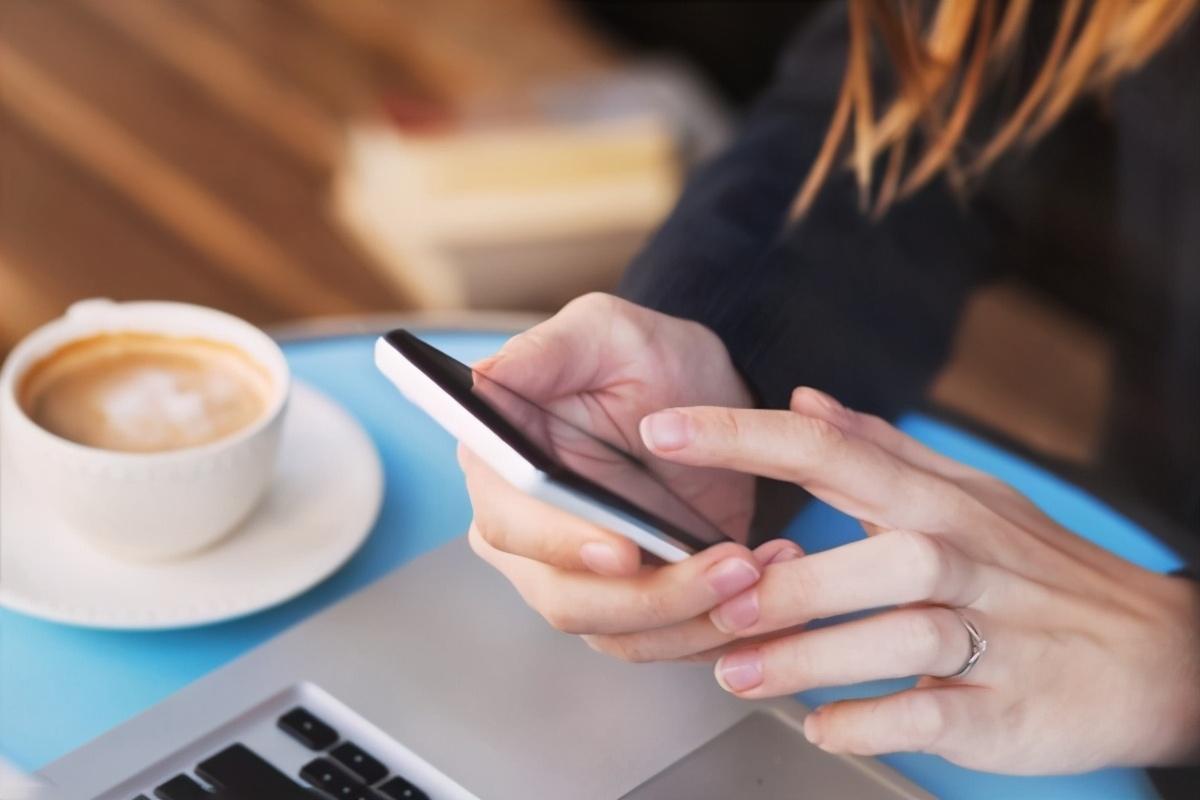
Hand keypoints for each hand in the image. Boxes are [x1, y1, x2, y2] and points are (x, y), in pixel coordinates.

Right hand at [463, 293, 765, 638]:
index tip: (622, 550)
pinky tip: (766, 585)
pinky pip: (664, 642)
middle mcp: (527, 532)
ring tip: (760, 571)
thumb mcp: (603, 331)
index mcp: (501, 467)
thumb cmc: (647, 356)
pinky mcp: (632, 603)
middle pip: (566, 598)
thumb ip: (543, 352)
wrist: (708, 396)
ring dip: (695, 616)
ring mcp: (577, 576)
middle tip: (731, 566)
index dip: (560, 544)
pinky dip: (716, 627)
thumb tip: (481, 381)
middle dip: (652, 594)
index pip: (510, 525)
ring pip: (619, 631)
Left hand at [625, 387, 1199, 772]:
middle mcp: (963, 558)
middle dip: (783, 582)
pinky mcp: (1005, 707)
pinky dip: (868, 722)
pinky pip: (930, 713)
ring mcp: (992, 635)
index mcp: (937, 501)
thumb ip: (878, 449)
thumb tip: (805, 402)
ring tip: (740, 674)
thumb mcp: (965, 494)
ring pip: (899, 635)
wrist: (1154, 654)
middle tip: (711, 603)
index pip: (830, 450)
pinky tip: (821, 724)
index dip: (741, 436)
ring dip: (809, 656)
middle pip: (873, 553)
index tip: (661, 430)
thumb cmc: (1039, 569)